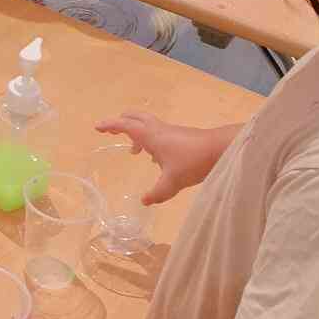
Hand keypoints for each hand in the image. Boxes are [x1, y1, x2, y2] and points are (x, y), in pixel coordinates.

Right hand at [96, 113, 222, 203]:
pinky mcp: (180, 136)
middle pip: (135, 117)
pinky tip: (156, 158)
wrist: (221, 149)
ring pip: (148, 125)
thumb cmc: (193, 161)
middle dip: (122, 122)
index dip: (110, 125)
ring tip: (133, 151)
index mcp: (151, 136)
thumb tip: (144, 201)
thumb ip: (157, 193)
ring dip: (137, 133)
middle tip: (112, 131)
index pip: (125, 125)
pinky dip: (150, 140)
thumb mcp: (172, 181)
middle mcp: (158, 130)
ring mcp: (170, 131)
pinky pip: (158, 133)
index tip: (97, 127)